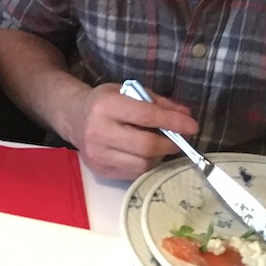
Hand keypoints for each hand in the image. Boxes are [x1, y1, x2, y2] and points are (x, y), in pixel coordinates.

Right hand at [64, 82, 197, 179]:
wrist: (73, 116)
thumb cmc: (105, 101)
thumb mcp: (129, 91)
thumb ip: (158, 102)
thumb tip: (186, 115)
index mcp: (106, 106)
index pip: (146, 116)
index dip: (173, 122)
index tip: (193, 126)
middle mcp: (99, 131)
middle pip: (146, 146)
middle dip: (170, 144)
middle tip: (180, 140)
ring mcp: (97, 154)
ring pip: (142, 164)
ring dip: (159, 156)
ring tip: (160, 145)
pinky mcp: (99, 170)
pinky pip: (133, 173)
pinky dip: (146, 165)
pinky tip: (146, 154)